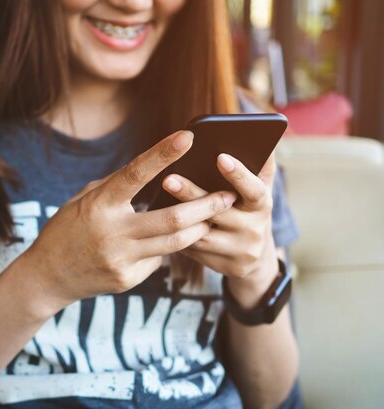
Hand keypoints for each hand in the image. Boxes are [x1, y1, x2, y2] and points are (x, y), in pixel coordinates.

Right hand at [19, 131, 236, 315]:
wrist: (48, 277)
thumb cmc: (66, 230)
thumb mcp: (83, 201)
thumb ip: (116, 188)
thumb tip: (154, 174)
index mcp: (98, 206)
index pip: (134, 174)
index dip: (162, 154)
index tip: (188, 136)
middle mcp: (112, 233)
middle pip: (172, 218)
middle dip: (206, 206)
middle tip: (228, 195)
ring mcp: (121, 259)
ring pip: (175, 243)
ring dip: (199, 227)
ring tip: (215, 216)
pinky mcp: (128, 279)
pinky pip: (159, 260)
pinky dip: (168, 247)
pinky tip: (170, 241)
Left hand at [161, 153, 278, 285]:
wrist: (254, 256)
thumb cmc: (247, 209)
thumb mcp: (256, 188)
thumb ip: (257, 164)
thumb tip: (254, 131)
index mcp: (262, 204)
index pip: (253, 188)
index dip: (238, 174)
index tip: (220, 156)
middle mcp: (255, 229)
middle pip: (218, 212)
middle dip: (192, 194)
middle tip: (167, 178)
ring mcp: (241, 251)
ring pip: (202, 234)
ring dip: (178, 218)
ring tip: (155, 202)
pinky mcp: (227, 267)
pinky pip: (195, 251)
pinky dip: (177, 237)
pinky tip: (159, 226)